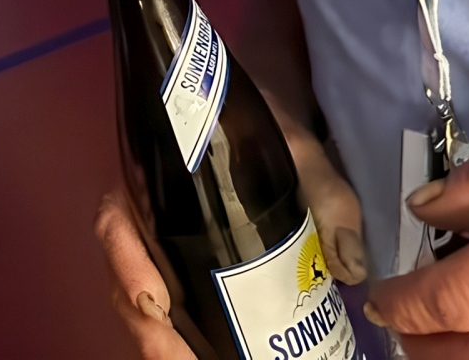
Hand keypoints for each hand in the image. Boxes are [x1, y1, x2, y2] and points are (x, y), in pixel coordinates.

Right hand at [93, 114, 367, 355]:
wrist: (276, 131)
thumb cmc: (274, 134)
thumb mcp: (301, 152)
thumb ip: (328, 197)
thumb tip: (349, 266)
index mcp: (160, 178)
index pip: (119, 220)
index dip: (126, 262)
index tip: (155, 300)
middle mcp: (151, 219)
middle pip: (127, 276)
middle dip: (145, 326)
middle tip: (177, 357)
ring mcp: (168, 252)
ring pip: (144, 303)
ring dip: (159, 342)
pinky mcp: (190, 277)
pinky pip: (173, 314)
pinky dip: (181, 341)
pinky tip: (208, 357)